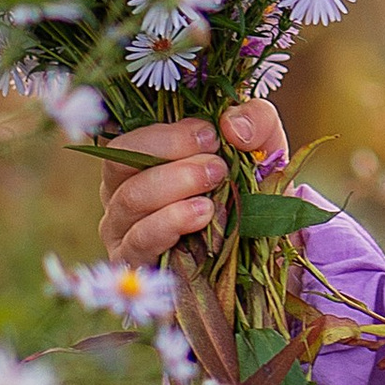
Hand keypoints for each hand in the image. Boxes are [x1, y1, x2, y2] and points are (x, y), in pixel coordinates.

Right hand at [97, 103, 284, 262]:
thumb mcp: (261, 149)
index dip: (166, 132)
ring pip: (129, 199)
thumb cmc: (252, 193)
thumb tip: (231, 124)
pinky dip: (169, 223)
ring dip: (173, 186)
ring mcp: (124, 230)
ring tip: (214, 187)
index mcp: (143, 158)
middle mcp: (124, 191)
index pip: (130, 137)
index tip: (211, 135)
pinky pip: (138, 240)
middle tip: (216, 165)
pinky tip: (202, 214)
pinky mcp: (136, 263)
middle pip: (119, 163)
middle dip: (168, 154)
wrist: (266, 252)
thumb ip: (255, 121)